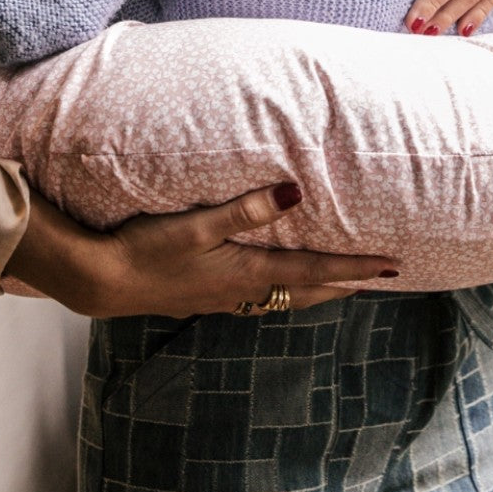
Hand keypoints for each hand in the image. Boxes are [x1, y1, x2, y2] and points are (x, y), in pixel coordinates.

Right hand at [4, 184, 396, 318]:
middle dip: (346, 284)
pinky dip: (287, 291)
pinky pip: (263, 298)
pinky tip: (278, 285)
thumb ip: (247, 210)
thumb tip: (295, 193)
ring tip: (341, 284)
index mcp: (248, 272)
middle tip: (380, 278)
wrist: (102, 281)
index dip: (354, 267)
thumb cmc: (148, 249)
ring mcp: (224, 298)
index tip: (390, 267)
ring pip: (287, 297)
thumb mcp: (198, 225)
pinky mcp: (206, 297)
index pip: (315, 269)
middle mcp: (242, 290)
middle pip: (308, 289)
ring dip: (318, 289)